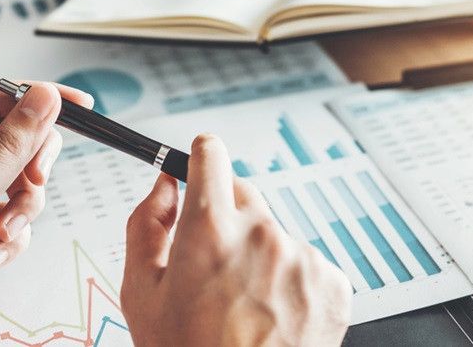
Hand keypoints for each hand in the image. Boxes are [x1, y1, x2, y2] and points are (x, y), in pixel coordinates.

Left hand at [0, 80, 92, 344]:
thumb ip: (10, 147)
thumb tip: (42, 100)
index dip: (35, 98)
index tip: (75, 106)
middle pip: (7, 136)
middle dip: (29, 165)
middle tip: (35, 182)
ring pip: (12, 174)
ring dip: (21, 206)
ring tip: (3, 234)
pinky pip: (6, 206)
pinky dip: (10, 231)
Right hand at [121, 134, 350, 346]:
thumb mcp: (140, 292)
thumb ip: (147, 223)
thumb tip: (164, 185)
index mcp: (209, 229)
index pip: (210, 155)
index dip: (201, 156)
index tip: (200, 159)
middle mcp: (261, 233)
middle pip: (244, 194)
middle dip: (227, 216)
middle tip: (215, 263)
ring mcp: (302, 257)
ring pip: (275, 232)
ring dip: (261, 253)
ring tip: (246, 303)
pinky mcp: (332, 282)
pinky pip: (306, 262)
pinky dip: (292, 281)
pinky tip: (273, 315)